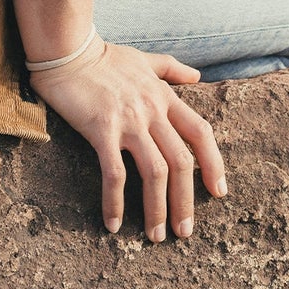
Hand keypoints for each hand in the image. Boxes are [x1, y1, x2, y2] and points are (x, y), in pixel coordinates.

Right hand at [28, 37, 226, 241]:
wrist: (69, 51)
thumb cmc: (105, 58)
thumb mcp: (145, 60)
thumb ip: (172, 69)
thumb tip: (197, 76)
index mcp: (164, 97)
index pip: (201, 133)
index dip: (214, 163)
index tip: (219, 192)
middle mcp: (152, 111)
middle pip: (181, 161)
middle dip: (186, 201)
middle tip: (184, 232)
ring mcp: (128, 121)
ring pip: (155, 172)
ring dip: (157, 209)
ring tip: (156, 236)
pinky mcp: (102, 129)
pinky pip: (114, 173)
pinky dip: (115, 202)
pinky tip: (113, 224)